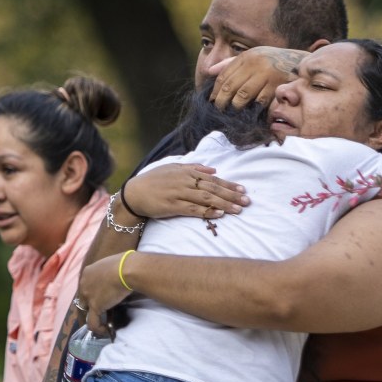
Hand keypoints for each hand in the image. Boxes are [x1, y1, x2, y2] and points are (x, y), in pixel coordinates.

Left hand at [79, 255, 132, 332]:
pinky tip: (105, 330)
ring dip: (93, 320)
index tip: (101, 300)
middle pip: (82, 300)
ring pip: (85, 313)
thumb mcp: (112, 265)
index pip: (85, 287)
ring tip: (101, 326)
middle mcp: (84, 284)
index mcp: (87, 272)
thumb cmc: (125, 263)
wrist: (127, 269)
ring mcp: (88, 296)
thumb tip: (118, 277)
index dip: (92, 295)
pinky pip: (93, 323)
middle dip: (90, 307)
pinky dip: (98, 329)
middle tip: (101, 313)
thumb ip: (109, 273)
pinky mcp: (95, 306)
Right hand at [122, 164, 248, 220]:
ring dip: (224, 204)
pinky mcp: (173, 206)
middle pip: (212, 188)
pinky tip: (219, 214)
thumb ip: (194, 168)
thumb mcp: (173, 168)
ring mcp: (179, 194)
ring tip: (238, 209)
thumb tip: (213, 169)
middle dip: (231, 195)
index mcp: (186, 172)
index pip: (212, 179)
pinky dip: (207, 211)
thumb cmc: (154, 181)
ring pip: (206, 199)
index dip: (228, 185)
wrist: (134, 193)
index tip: (243, 190)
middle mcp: (184, 181)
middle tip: (246, 201)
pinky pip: (193, 209)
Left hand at [210, 47, 306, 109]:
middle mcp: (255, 63)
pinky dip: (253, 110)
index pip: (224, 75)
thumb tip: (209, 71)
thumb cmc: (273, 63)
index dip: (215, 91)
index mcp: (247, 56)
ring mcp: (266, 74)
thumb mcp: (253, 58)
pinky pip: (260, 102)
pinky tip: (250, 115)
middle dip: (222, 102)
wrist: (300, 64)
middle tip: (219, 111)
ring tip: (232, 114)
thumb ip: (232, 64)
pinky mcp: (276, 86)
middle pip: (230, 86)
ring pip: (242, 96)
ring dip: (235, 107)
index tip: (212, 101)